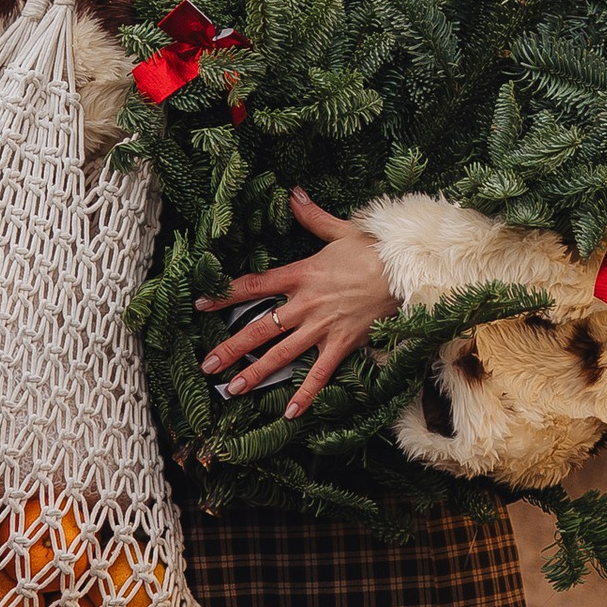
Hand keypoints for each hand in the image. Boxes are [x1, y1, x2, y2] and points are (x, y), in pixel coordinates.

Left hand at [197, 190, 393, 420]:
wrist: (406, 271)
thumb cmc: (375, 250)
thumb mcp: (341, 229)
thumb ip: (312, 216)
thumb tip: (293, 193)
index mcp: (301, 274)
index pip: (254, 286)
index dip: (224, 295)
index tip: (201, 305)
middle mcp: (305, 304)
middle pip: (259, 328)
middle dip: (230, 348)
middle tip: (206, 364)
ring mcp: (322, 327)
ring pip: (281, 354)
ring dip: (255, 373)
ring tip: (232, 389)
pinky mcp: (342, 344)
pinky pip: (320, 373)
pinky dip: (305, 394)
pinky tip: (289, 413)